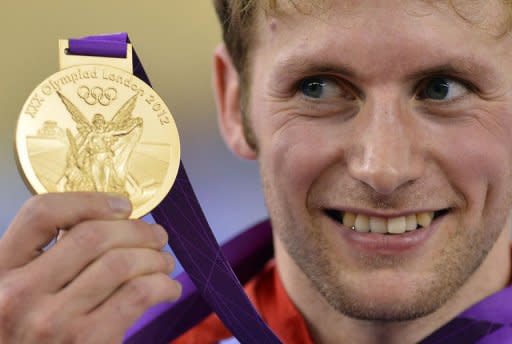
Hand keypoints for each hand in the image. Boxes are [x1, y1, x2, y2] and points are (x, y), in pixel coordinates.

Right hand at [0, 192, 180, 342]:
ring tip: (164, 261)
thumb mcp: (22, 292)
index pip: (41, 213)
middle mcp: (18, 294)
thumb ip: (50, 258)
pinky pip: (138, 294)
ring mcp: (52, 321)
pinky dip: (162, 284)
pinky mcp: (86, 342)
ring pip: (121, 263)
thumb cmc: (32, 334)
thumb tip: (110, 221)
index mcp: (0, 270)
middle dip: (138, 230)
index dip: (89, 200)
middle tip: (157, 235)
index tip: (122, 205)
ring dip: (155, 257)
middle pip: (92, 236)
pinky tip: (167, 288)